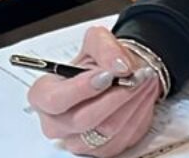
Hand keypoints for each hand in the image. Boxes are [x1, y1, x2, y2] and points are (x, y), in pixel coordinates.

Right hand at [27, 26, 160, 156]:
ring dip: (132, 102)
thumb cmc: (99, 64)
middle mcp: (56, 123)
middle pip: (84, 119)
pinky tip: (143, 94)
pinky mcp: (102, 150)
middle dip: (116, 95)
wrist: (118, 76)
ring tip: (144, 80)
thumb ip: (104, 46)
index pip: (55, 100)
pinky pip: (124, 136)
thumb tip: (118, 66)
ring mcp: (78, 141)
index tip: (108, 75)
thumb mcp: (97, 41)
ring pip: (108, 129)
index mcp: (44, 95)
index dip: (82, 88)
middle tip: (136, 76)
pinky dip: (139, 112)